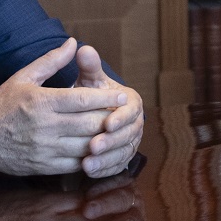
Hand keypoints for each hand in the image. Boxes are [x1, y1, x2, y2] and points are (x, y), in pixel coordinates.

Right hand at [0, 40, 126, 175]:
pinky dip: (90, 158)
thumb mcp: (23, 77)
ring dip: (103, 140)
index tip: (122, 96)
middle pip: (90, 124)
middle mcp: (45, 126)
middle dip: (110, 120)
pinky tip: (97, 149)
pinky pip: (75, 165)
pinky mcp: (44, 166)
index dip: (106, 98)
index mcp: (42, 102)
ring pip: (86, 146)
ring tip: (114, 132)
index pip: (83, 99)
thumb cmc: (2, 104)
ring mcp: (45, 149)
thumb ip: (51, 61)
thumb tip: (73, 42)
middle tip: (123, 115)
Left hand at [73, 43, 144, 177]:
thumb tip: (84, 49)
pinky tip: (89, 171)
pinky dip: (104, 169)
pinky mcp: (122, 157)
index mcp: (131, 101)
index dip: (120, 118)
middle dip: (111, 141)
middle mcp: (136, 122)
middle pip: (128, 135)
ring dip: (106, 159)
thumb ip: (89, 67)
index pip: (130, 111)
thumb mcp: (90, 80)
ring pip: (122, 152)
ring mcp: (130, 141)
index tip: (107, 123)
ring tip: (87, 163)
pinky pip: (116, 165)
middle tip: (93, 146)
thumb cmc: (90, 93)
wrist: (91, 112)